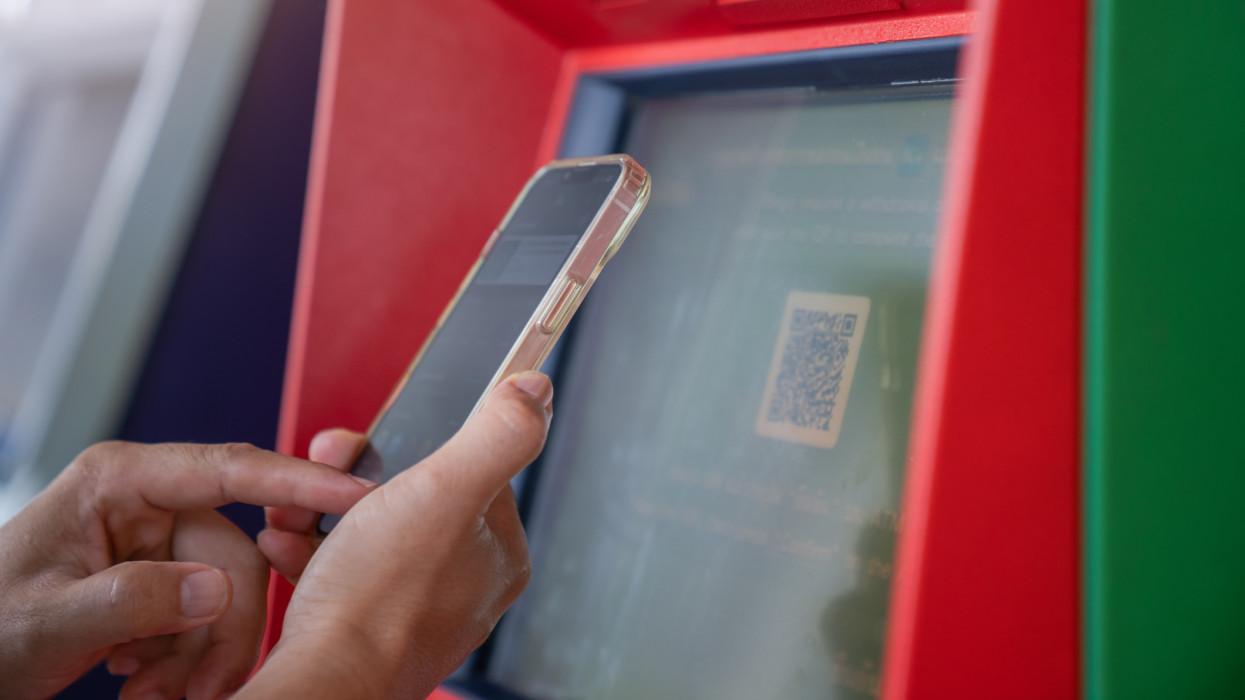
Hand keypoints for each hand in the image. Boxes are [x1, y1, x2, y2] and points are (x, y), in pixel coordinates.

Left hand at [0, 441, 375, 699]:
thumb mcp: (47, 621)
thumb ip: (133, 600)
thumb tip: (218, 590)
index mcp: (119, 481)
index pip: (229, 471)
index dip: (297, 483)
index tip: (353, 496)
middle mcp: (149, 500)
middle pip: (236, 555)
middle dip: (223, 630)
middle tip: (198, 694)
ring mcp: (158, 537)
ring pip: (230, 592)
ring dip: (199, 655)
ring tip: (149, 694)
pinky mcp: (163, 573)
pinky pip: (210, 613)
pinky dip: (187, 658)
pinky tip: (142, 680)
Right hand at [245, 372, 552, 698]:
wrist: (324, 679)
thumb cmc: (382, 596)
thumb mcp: (448, 489)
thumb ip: (497, 435)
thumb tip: (536, 390)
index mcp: (498, 553)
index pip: (468, 470)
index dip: (416, 445)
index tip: (372, 442)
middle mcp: (465, 585)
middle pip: (412, 499)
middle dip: (356, 480)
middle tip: (324, 471)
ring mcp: (416, 609)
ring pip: (369, 534)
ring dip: (324, 513)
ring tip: (296, 513)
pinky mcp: (370, 629)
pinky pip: (341, 573)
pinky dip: (310, 554)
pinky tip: (290, 548)